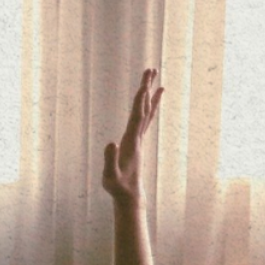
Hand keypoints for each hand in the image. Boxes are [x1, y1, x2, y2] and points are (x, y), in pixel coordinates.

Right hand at [101, 68, 162, 203]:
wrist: (129, 195)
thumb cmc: (118, 187)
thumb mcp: (110, 175)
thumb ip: (110, 160)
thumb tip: (111, 142)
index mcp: (131, 141)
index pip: (137, 116)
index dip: (140, 100)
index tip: (144, 84)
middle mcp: (138, 136)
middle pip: (144, 108)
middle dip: (147, 88)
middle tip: (151, 69)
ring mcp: (138, 138)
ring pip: (147, 111)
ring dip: (149, 94)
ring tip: (154, 77)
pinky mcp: (136, 141)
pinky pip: (145, 119)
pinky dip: (149, 107)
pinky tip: (152, 99)